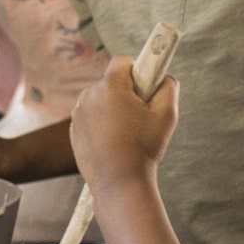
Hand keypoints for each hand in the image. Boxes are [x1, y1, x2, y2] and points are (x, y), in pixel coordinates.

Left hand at [70, 56, 178, 189]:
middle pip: (112, 81)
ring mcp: (79, 113)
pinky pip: (92, 116)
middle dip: (127, 92)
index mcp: (110, 86)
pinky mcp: (74, 129)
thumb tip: (164, 77)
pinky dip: (102, 124)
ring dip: (113, 108)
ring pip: (101, 99)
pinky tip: (114, 142)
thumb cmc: (143, 148)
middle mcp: (89, 95)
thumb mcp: (167, 114)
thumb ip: (169, 86)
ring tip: (127, 133)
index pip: (123, 61)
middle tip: (140, 115)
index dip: (138, 70)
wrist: (119, 183)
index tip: (146, 86)